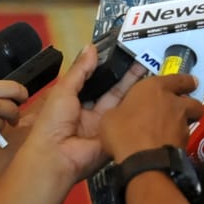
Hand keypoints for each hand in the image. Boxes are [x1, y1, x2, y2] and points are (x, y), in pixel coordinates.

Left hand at [13, 45, 141, 181]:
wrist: (58, 156)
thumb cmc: (53, 122)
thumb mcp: (64, 90)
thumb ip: (80, 70)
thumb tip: (91, 46)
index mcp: (76, 101)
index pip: (95, 81)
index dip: (107, 67)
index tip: (121, 52)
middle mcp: (93, 112)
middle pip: (112, 90)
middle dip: (125, 74)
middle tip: (140, 56)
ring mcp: (107, 123)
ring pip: (123, 101)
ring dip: (134, 85)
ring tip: (147, 65)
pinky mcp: (118, 133)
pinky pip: (130, 117)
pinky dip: (139, 104)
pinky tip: (150, 89)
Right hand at [98, 72, 202, 162]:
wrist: (144, 161)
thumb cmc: (123, 133)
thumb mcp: (110, 117)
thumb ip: (122, 110)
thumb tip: (123, 113)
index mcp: (154, 87)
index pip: (176, 77)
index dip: (183, 81)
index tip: (187, 82)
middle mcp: (173, 101)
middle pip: (191, 97)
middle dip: (188, 101)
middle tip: (179, 107)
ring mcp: (182, 120)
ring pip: (193, 116)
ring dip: (186, 119)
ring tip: (175, 127)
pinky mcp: (187, 140)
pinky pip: (186, 135)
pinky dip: (180, 138)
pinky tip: (168, 145)